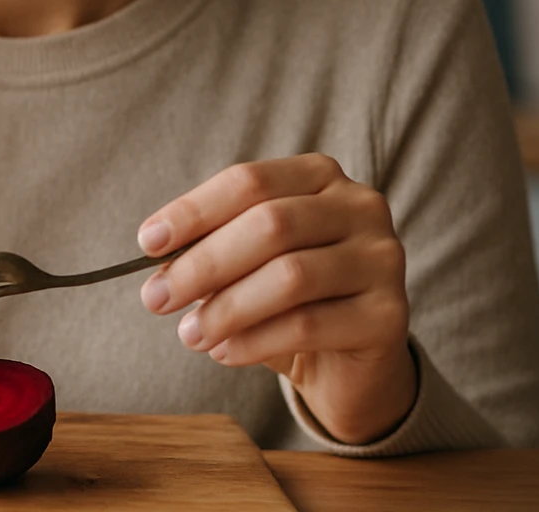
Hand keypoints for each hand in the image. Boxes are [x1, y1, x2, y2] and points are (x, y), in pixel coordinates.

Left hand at [137, 153, 416, 444]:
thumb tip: (161, 261)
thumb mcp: (247, 263)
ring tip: (189, 334)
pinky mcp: (390, 315)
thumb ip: (213, 250)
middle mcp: (360, 206)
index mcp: (320, 176)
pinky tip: (224, 352)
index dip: (194, 210)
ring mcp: (382, 258)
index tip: (148, 242)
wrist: (348, 363)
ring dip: (227, 308)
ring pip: (291, 276)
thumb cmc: (289, 301)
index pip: (249, 181)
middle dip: (203, 263)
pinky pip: (309, 325)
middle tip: (156, 297)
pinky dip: (255, 340)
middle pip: (270, 224)